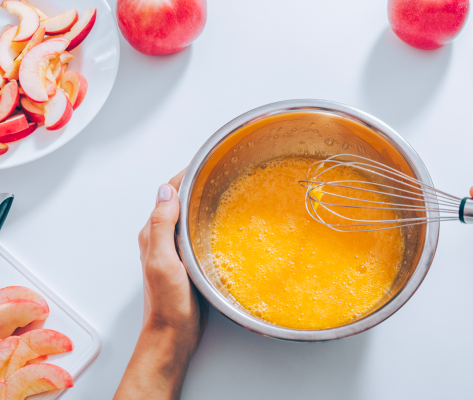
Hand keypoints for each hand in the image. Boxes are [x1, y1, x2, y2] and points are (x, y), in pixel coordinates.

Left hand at [115, 170, 208, 399]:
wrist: (173, 333)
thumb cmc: (167, 302)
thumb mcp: (162, 261)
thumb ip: (160, 225)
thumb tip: (165, 191)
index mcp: (152, 233)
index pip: (167, 193)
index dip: (185, 176)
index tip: (207, 163)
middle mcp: (161, 238)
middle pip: (179, 200)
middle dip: (197, 183)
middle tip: (221, 171)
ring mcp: (175, 249)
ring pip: (189, 215)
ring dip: (203, 199)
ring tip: (225, 188)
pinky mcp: (188, 260)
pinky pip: (197, 231)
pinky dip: (208, 219)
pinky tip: (222, 221)